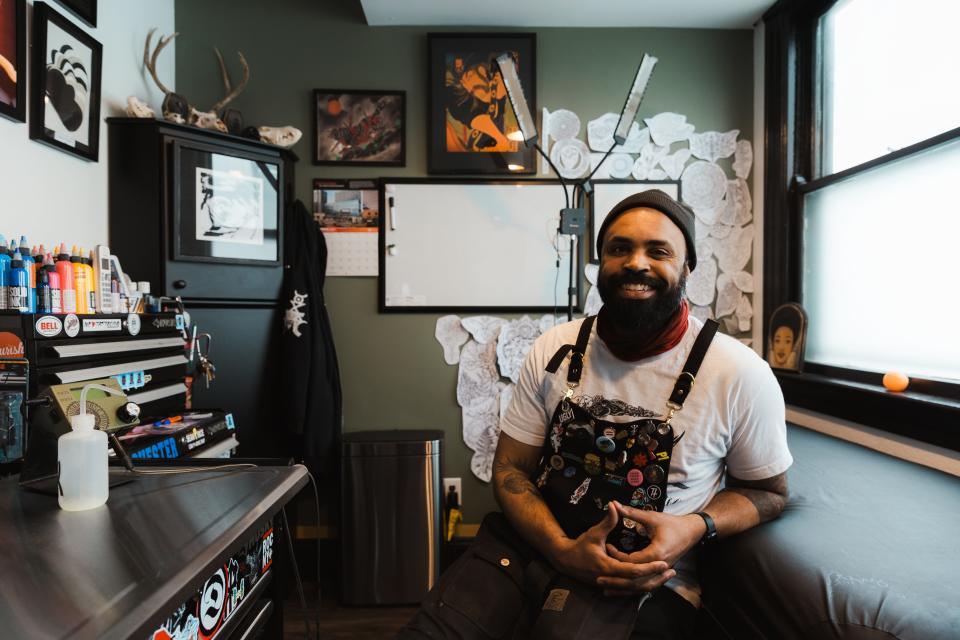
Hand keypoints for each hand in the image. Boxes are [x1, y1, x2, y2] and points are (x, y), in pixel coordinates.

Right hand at [547, 504, 674, 592]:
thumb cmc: (579, 547)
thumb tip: (614, 504)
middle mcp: (611, 579)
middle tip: (672, 570)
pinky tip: (654, 578)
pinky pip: (631, 589)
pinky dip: (643, 584)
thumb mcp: (594, 533)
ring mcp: (612, 584)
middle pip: (638, 584)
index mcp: (608, 567)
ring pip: (636, 589)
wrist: (566, 561)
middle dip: (656, 577)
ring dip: (653, 582)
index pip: (633, 571)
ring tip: (667, 574)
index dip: (649, 567)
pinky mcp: (613, 585)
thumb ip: (607, 521)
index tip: (664, 562)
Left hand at [594, 502, 704, 593]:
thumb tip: (614, 504)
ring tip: (606, 589)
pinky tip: (623, 588)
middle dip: (617, 580)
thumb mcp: (652, 517)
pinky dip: (634, 587)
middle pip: (635, 579)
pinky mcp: (662, 572)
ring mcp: (662, 571)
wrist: (692, 532)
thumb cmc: (673, 524)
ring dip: (624, 588)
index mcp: (656, 553)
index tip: (606, 548)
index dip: (617, 556)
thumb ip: (632, 513)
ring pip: (641, 585)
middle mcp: (659, 566)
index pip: (632, 561)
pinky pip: (646, 583)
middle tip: (599, 579)